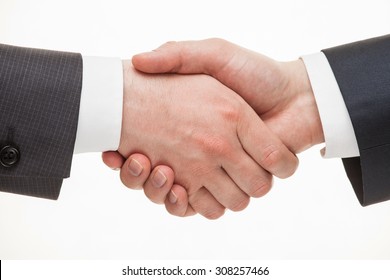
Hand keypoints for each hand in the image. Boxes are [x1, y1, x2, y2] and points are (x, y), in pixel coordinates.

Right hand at [107, 60, 297, 218]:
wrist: (297, 95)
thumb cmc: (256, 73)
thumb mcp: (212, 54)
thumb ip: (177, 55)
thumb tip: (137, 61)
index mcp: (189, 127)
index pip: (145, 149)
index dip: (127, 156)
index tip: (115, 150)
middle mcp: (198, 152)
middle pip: (155, 178)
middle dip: (140, 176)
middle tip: (134, 158)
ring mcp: (215, 171)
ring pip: (174, 195)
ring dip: (155, 189)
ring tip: (149, 165)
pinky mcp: (231, 185)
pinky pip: (200, 208)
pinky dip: (182, 204)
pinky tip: (173, 186)